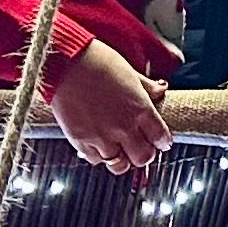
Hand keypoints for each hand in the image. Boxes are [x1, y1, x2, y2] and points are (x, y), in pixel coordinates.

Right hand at [50, 42, 172, 174]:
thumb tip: (161, 89)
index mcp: (140, 108)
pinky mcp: (81, 141)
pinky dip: (100, 156)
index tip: (161, 143)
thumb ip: (146, 86)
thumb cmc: (97, 61)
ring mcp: (101, 136)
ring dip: (123, 159)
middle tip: (142, 148)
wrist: (65, 63)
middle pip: (143, 158)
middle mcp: (123, 127)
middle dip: (145, 155)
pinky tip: (100, 145)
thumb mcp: (129, 71)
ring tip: (121, 151)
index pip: (160, 137)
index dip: (163, 142)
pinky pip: (95, 160)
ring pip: (120, 165)